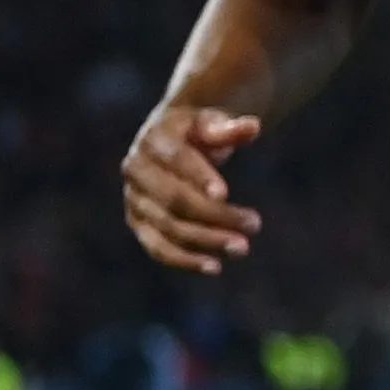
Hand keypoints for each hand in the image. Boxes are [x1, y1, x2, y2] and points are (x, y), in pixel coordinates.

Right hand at [121, 101, 262, 271]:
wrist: (171, 141)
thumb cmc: (198, 131)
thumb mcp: (213, 122)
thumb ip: (230, 129)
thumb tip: (253, 126)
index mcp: (154, 139)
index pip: (176, 159)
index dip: (198, 176)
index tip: (225, 194)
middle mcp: (137, 169)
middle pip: (174, 198)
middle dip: (214, 215)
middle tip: (255, 225)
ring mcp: (134, 198)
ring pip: (167, 225)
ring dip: (206, 240)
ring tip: (243, 247)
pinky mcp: (138, 221)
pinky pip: (157, 246)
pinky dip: (184, 259)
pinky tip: (214, 266)